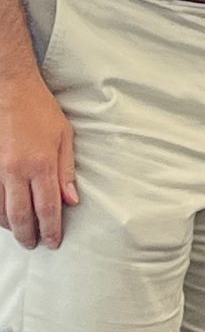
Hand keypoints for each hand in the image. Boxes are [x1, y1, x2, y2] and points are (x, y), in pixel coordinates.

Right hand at [0, 72, 78, 248]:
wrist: (9, 87)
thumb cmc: (39, 109)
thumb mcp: (64, 136)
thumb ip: (67, 171)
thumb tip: (72, 201)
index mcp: (41, 164)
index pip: (47, 208)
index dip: (51, 229)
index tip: (54, 242)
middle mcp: (15, 171)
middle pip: (20, 216)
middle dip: (29, 235)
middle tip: (35, 245)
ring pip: (0, 210)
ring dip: (11, 227)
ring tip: (21, 233)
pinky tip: (4, 216)